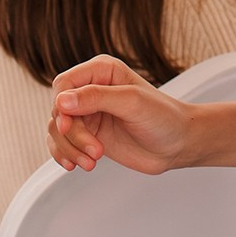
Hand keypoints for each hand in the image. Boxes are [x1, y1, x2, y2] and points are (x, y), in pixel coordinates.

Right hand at [48, 55, 192, 174]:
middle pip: (59, 110)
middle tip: (95, 150)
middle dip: (71, 134)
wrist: (178, 144)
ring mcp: (89, 114)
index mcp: (102, 71)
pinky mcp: (89, 135)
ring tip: (92, 161)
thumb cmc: (164, 117)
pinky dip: (65, 155)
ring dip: (70, 148)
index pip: (65, 83)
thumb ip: (97, 97)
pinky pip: (62, 143)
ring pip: (58, 129)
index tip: (69, 125)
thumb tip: (62, 101)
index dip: (61, 105)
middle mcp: (92, 90)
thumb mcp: (132, 102)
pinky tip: (76, 165)